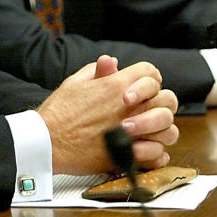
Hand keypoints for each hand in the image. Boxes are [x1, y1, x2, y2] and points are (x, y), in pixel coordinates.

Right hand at [37, 56, 177, 174]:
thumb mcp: (73, 83)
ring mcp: (131, 131)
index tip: (143, 88)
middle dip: (160, 103)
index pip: (150, 72)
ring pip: (169, 129)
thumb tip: (112, 62)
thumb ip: (96, 71)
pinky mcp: (128, 154)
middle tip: (149, 110)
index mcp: (114, 85)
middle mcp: (128, 107)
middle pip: (167, 98)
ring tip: (148, 133)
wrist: (47, 142)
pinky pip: (158, 154)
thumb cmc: (57, 113)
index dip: (149, 78)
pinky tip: (144, 150)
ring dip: (161, 130)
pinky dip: (155, 153)